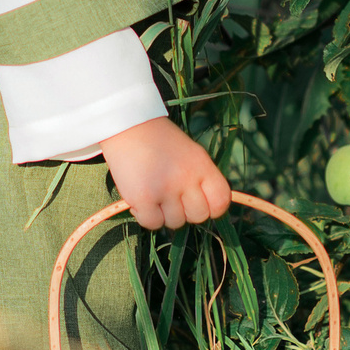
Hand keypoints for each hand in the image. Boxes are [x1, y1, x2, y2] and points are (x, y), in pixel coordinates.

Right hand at [99, 117, 231, 230]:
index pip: (221, 201)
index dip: (212, 208)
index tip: (199, 202)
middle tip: (172, 196)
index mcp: (202, 166)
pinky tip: (141, 200)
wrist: (128, 126)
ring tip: (154, 192)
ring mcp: (165, 190)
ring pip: (175, 223)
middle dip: (186, 211)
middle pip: (198, 216)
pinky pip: (152, 224)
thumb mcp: (191, 153)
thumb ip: (201, 178)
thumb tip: (206, 209)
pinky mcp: (143, 198)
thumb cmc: (160, 140)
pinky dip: (146, 216)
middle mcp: (187, 179)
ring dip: (165, 213)